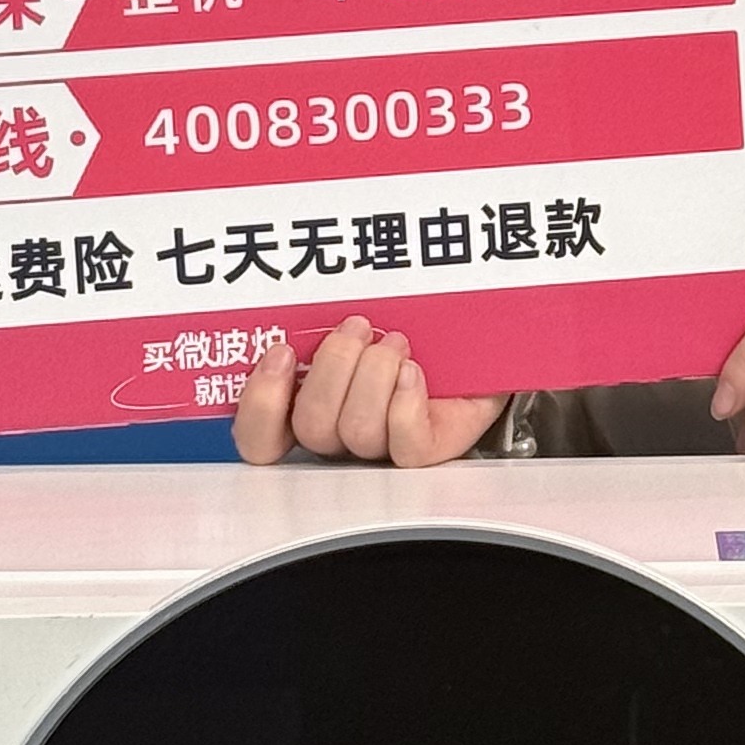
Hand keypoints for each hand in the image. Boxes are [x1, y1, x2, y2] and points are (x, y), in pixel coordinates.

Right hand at [231, 316, 504, 467]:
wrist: (484, 339)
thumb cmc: (417, 326)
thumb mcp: (364, 311)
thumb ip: (320, 314)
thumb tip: (297, 294)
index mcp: (312, 405)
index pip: (260, 438)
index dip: (261, 404)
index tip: (280, 352)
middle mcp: (342, 435)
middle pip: (311, 427)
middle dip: (333, 368)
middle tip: (358, 326)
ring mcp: (383, 448)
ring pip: (355, 431)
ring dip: (374, 376)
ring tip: (397, 343)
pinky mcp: (428, 450)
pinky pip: (405, 446)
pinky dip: (407, 404)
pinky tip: (415, 372)